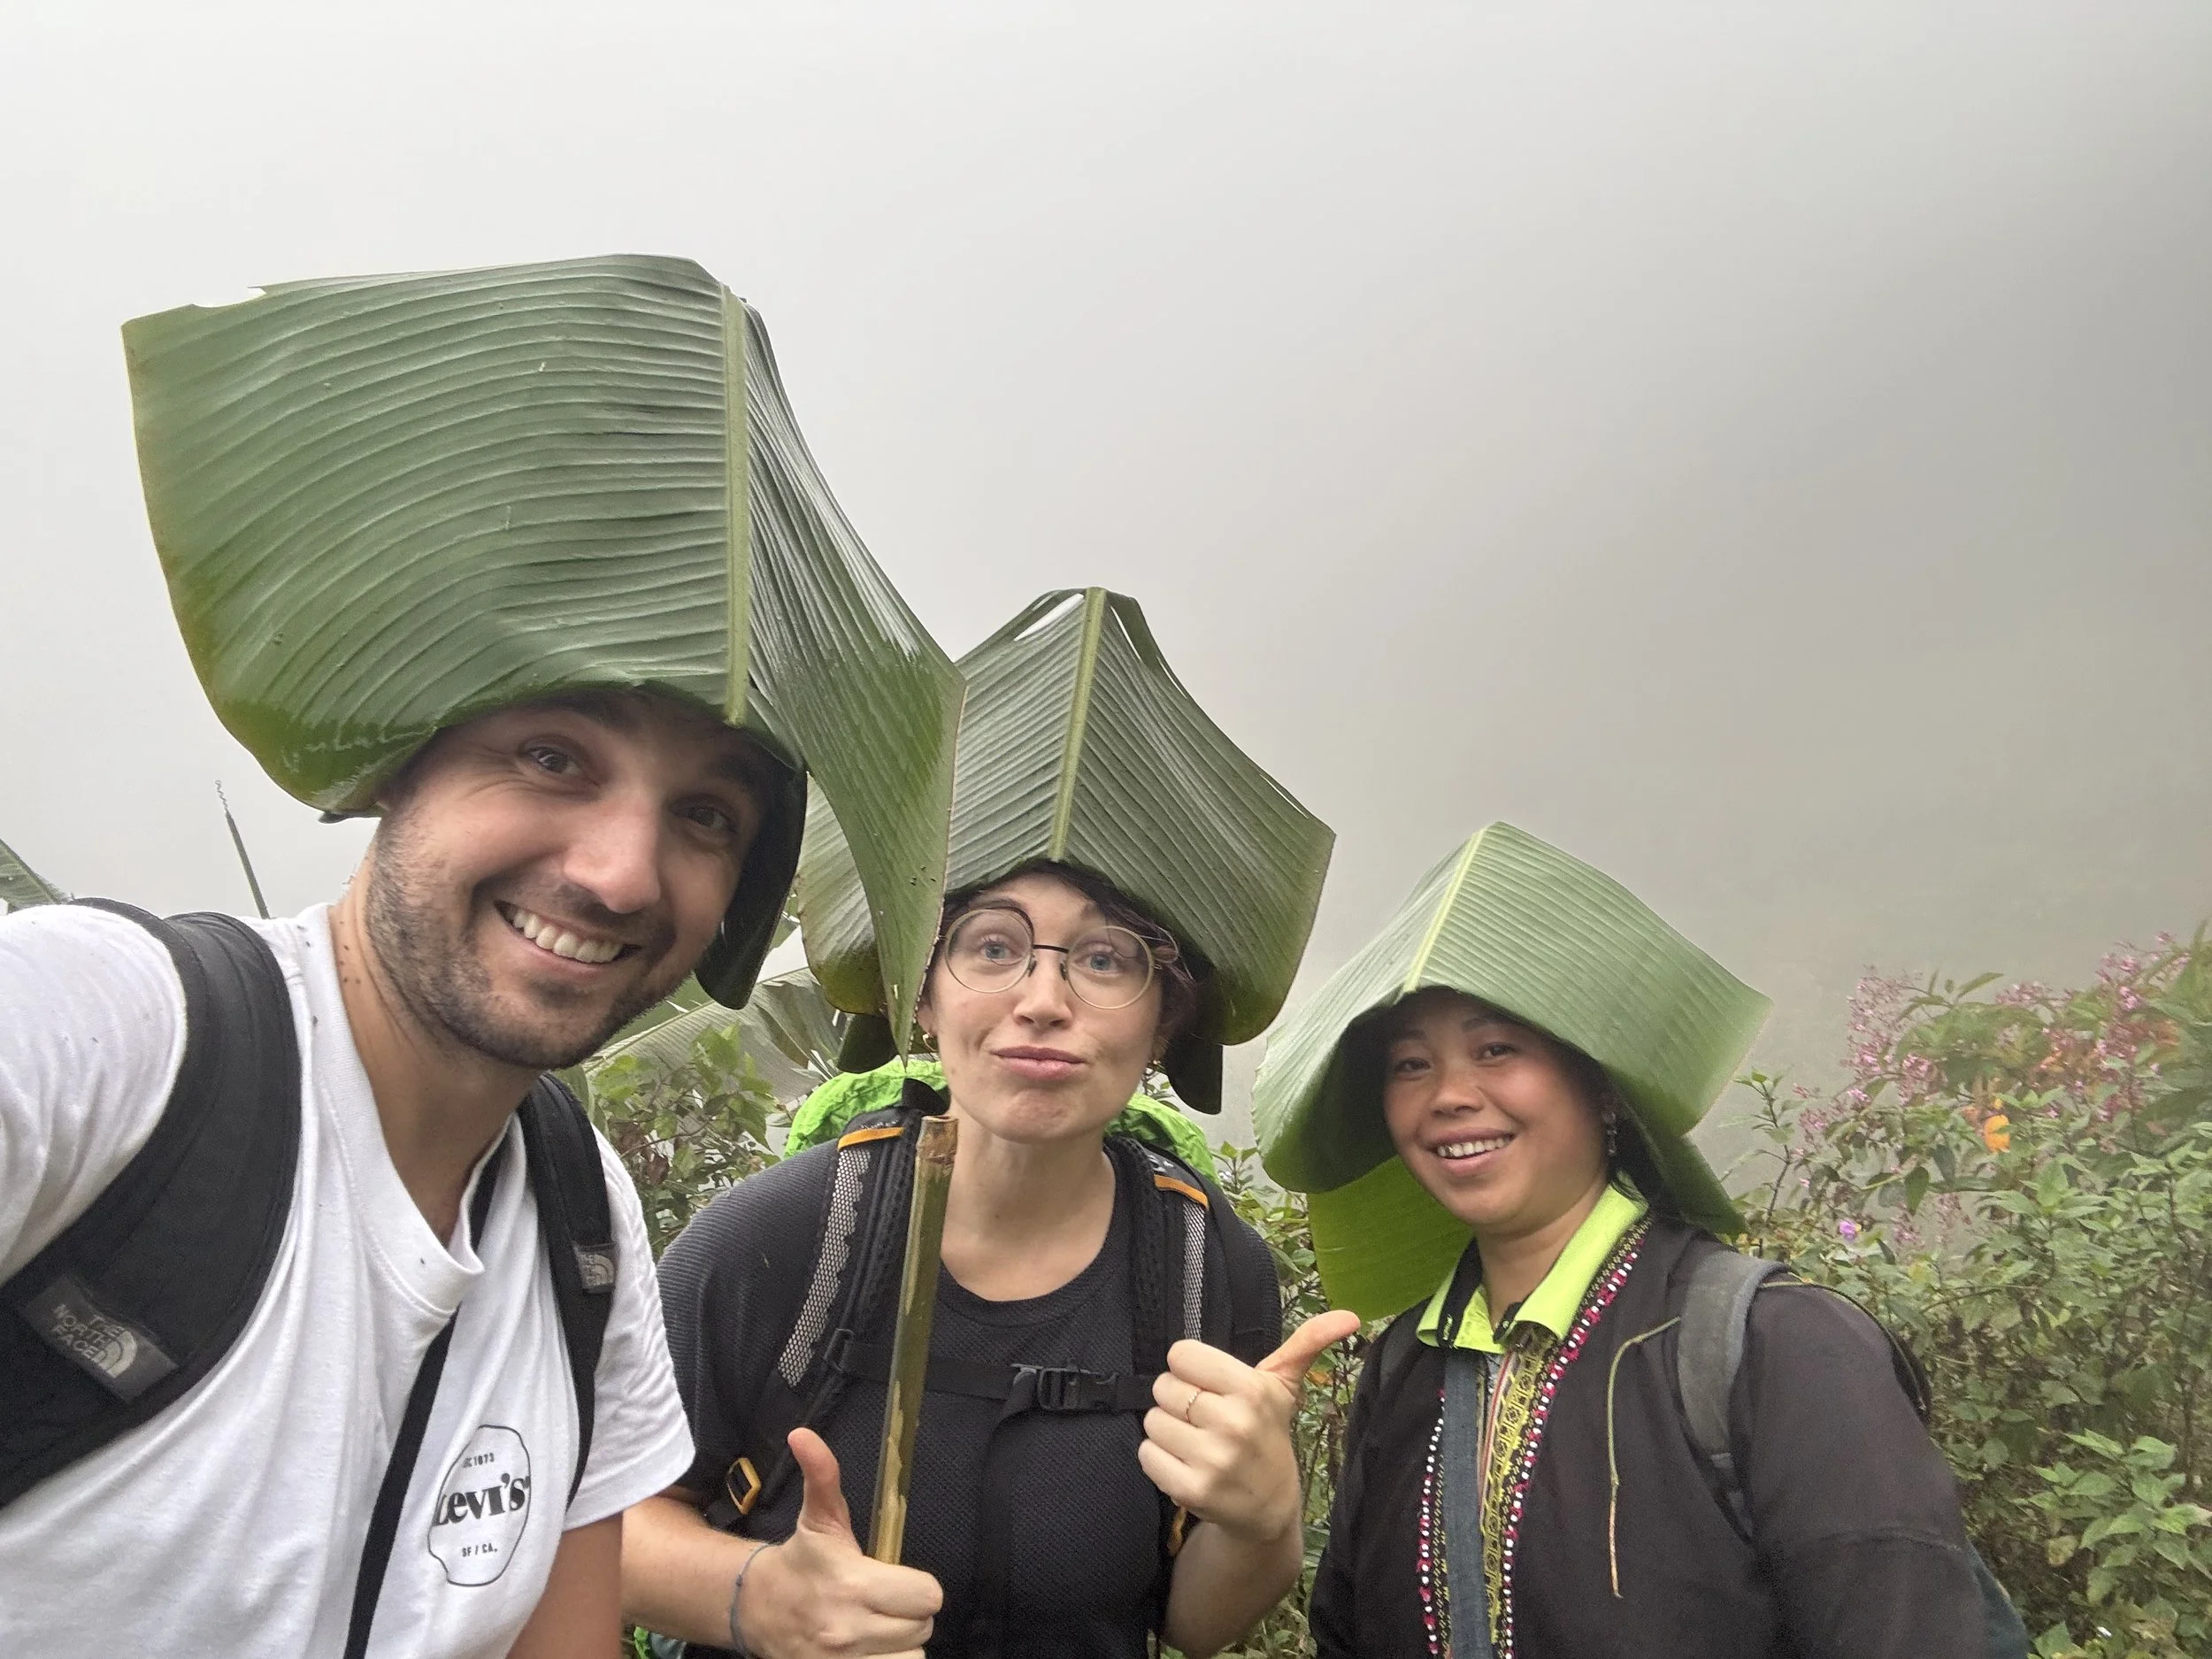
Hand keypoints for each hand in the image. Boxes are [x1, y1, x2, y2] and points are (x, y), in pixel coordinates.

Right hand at [735, 1429, 941, 1658]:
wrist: (757, 1608)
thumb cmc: (802, 1560)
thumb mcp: (818, 1516)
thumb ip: (822, 1473)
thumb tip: (804, 1435)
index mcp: (852, 1584)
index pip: (927, 1596)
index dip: (920, 1587)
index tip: (899, 1580)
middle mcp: (848, 1630)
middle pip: (923, 1629)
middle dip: (911, 1615)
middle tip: (888, 1602)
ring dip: (900, 1645)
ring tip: (880, 1628)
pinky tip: (872, 1647)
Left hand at [1136, 1310, 1362, 1544]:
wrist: (1268, 1507)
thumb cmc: (1267, 1434)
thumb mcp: (1284, 1387)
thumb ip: (1307, 1343)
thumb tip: (1351, 1316)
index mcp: (1253, 1389)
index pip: (1181, 1354)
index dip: (1190, 1369)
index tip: (1209, 1387)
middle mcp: (1234, 1423)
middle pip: (1163, 1387)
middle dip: (1177, 1400)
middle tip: (1204, 1418)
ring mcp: (1212, 1460)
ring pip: (1152, 1421)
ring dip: (1167, 1430)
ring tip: (1195, 1442)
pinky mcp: (1191, 1490)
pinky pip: (1146, 1455)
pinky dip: (1158, 1459)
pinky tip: (1185, 1464)